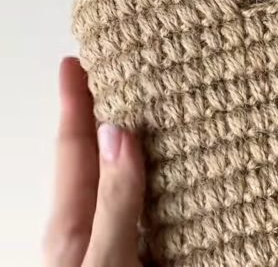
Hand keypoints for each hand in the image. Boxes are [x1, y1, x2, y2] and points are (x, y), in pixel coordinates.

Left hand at [43, 57, 144, 266]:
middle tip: (111, 74)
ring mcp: (110, 243)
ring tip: (148, 113)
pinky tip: (174, 176)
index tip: (73, 62)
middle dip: (98, 116)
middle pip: (91, 159)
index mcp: (71, 226)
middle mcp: (87, 229)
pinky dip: (153, 179)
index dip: (73, 103)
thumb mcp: (106, 258)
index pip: (73, 149)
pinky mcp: (138, 256)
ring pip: (119, 182)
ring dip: (130, 146)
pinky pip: (144, 207)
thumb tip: (119, 132)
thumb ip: (115, 201)